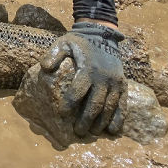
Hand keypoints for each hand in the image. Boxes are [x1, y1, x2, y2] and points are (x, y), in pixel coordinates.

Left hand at [40, 21, 125, 136]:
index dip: (69, 103)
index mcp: (87, 69)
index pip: (77, 91)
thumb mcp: (63, 43)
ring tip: (92, 133)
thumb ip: (53, 54)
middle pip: (94, 103)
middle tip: (78, 132)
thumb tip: (44, 68)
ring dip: (101, 122)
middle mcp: (103, 78)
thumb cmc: (79, 41)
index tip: (62, 114)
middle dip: (86, 119)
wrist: (101, 34)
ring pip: (109, 107)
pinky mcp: (123, 85)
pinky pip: (122, 104)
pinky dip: (119, 118)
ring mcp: (115, 83)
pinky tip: (113, 130)